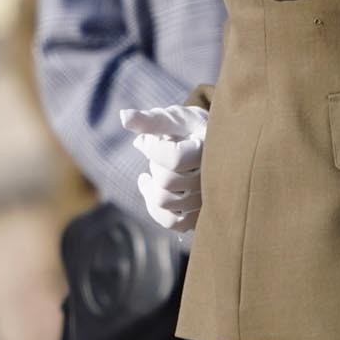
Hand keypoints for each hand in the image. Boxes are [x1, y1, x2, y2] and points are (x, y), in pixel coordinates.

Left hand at [122, 106, 206, 232]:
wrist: (209, 143)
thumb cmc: (188, 127)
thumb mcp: (172, 118)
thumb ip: (150, 120)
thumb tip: (123, 116)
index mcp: (212, 148)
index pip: (173, 158)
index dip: (152, 147)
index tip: (150, 137)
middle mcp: (216, 177)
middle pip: (165, 181)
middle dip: (155, 164)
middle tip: (163, 151)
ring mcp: (209, 200)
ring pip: (163, 202)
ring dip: (154, 184)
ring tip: (162, 168)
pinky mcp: (201, 216)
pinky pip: (171, 222)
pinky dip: (154, 207)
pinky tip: (150, 188)